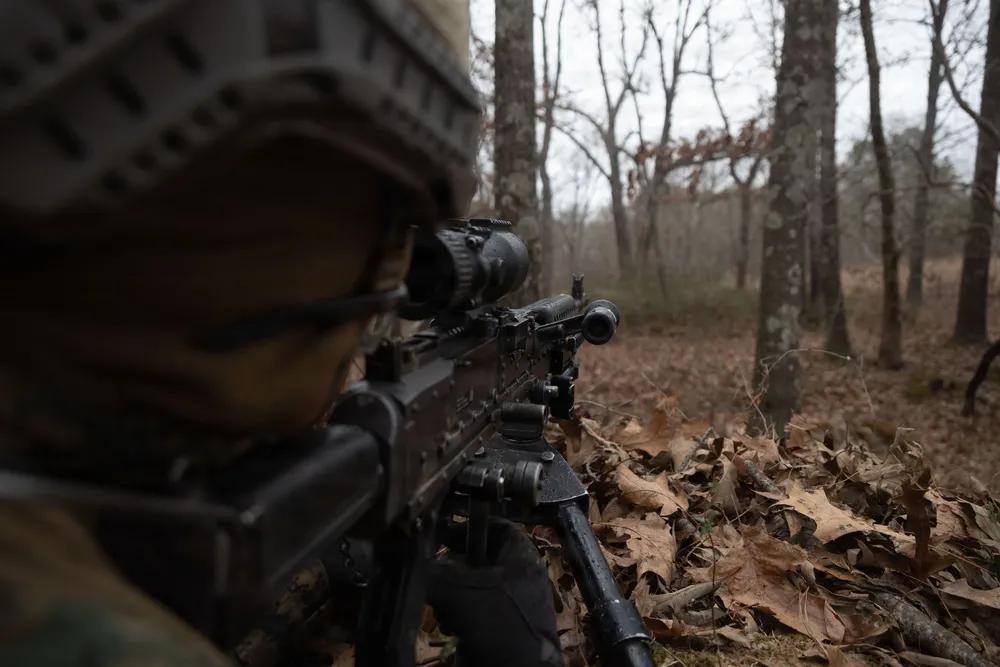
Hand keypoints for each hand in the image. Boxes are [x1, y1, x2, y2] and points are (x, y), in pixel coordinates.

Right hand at [428, 521, 563, 666]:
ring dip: (452, 596)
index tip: (444, 533)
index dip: (471, 526)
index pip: (498, 527)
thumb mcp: (463, 595)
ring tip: (443, 608)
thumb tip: (410, 562)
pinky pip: (474, 612)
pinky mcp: (500, 628)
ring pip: (472, 586)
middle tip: (434, 574)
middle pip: (479, 558)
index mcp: (521, 560)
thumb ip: (436, 575)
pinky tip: (450, 626)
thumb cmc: (501, 628)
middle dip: (453, 567)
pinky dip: (458, 616)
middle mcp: (518, 578)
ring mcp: (510, 605)